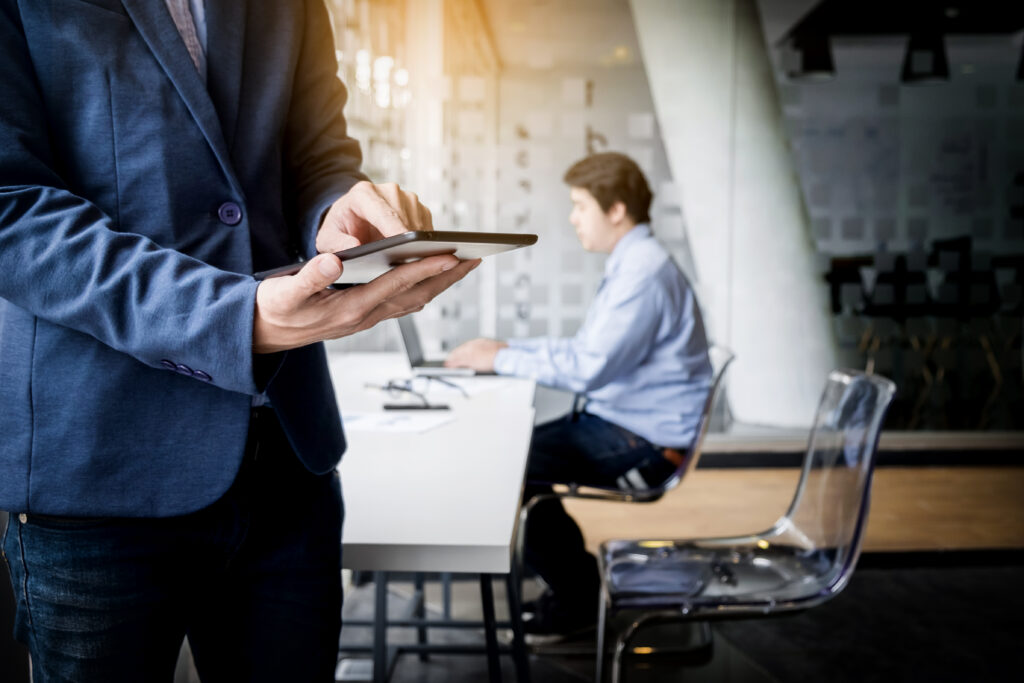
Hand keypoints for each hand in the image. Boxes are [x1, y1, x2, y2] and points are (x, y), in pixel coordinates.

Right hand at [254, 252, 479, 353]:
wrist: (262, 334)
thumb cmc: (273, 309)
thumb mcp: (284, 292)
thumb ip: (309, 276)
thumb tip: (335, 260)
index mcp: (350, 309)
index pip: (396, 285)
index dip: (424, 268)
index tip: (450, 255)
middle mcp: (364, 316)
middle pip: (416, 295)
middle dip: (446, 278)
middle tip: (474, 259)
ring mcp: (366, 318)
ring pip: (413, 300)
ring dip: (439, 284)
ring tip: (462, 265)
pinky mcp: (364, 315)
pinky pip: (402, 302)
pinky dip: (421, 288)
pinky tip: (431, 277)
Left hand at [316, 181, 433, 252]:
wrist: (351, 221)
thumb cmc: (340, 230)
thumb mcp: (327, 240)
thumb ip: (335, 244)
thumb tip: (354, 247)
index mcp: (362, 194)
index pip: (382, 211)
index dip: (394, 228)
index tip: (403, 244)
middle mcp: (388, 190)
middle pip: (405, 216)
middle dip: (407, 240)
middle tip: (406, 263)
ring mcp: (406, 198)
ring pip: (419, 222)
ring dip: (416, 243)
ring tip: (406, 261)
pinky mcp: (419, 208)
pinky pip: (427, 227)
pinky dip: (422, 242)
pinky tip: (412, 255)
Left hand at [445, 338, 507, 372]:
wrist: (505, 355)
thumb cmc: (503, 354)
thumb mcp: (495, 350)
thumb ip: (489, 351)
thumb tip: (488, 355)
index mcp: (480, 342)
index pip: (467, 346)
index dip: (461, 351)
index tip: (457, 354)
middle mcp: (474, 345)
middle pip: (461, 350)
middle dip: (454, 355)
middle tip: (449, 359)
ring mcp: (472, 352)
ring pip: (458, 356)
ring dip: (452, 360)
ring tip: (447, 364)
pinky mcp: (470, 360)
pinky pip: (458, 362)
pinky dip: (453, 364)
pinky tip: (449, 367)